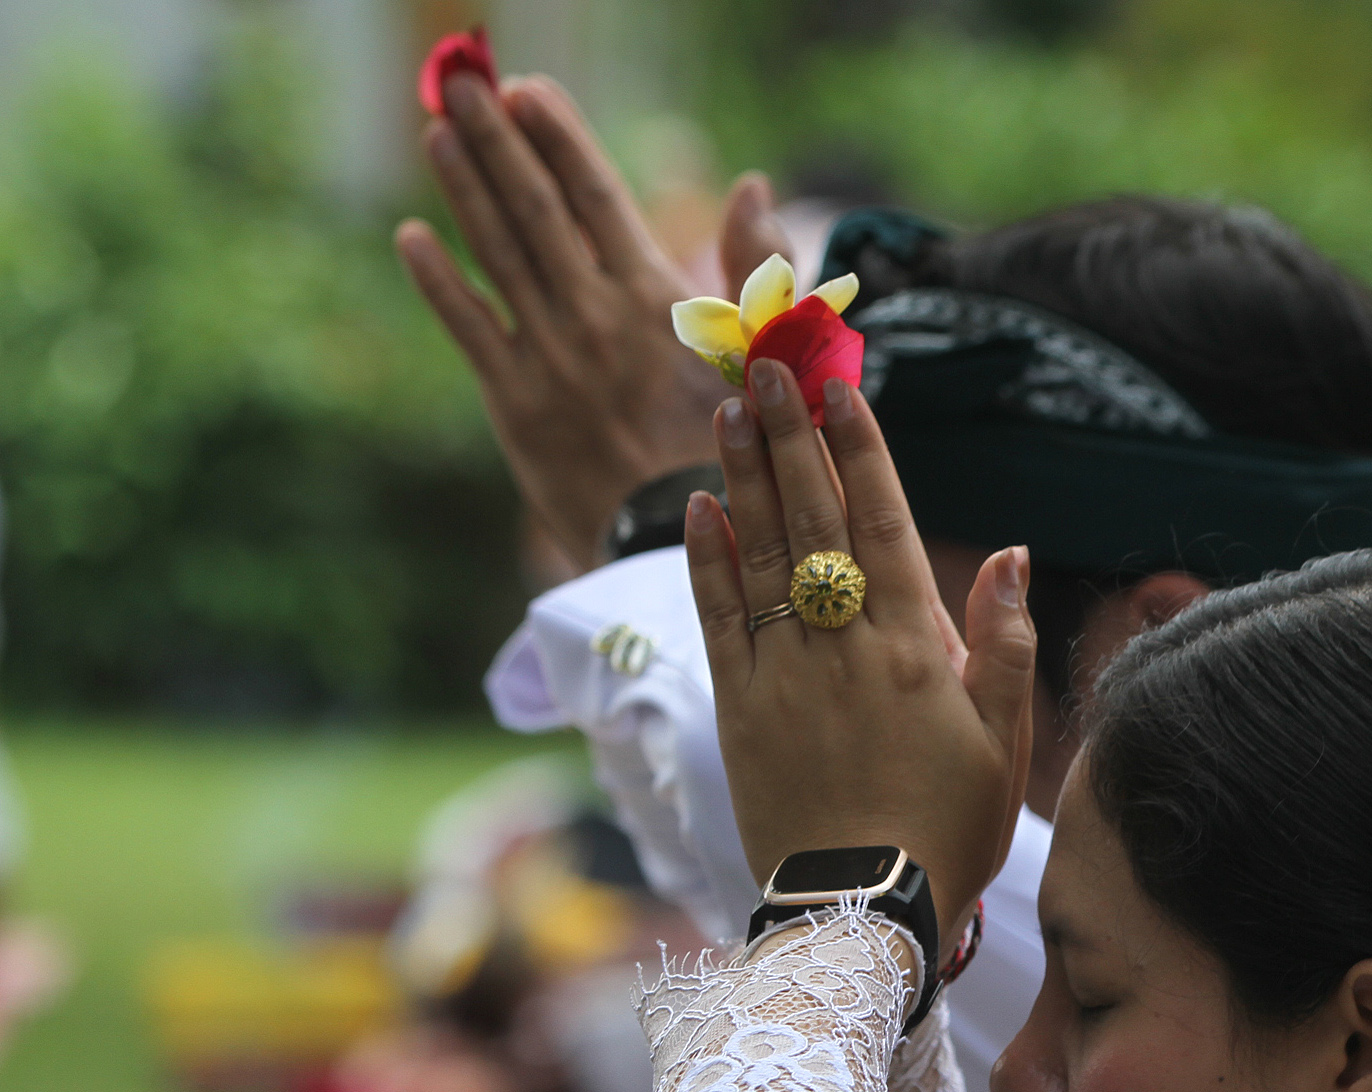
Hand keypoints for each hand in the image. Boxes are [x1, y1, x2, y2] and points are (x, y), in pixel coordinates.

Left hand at [395, 72, 793, 565]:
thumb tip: (751, 185)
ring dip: (464, 187)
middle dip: (497, 141)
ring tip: (438, 130)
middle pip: (535, 210)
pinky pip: (469, 328)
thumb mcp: (772, 351)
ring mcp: (550, 358)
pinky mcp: (516, 403)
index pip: (597, 197)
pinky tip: (411, 237)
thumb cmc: (740, 443)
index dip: (559, 139)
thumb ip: (758, 265)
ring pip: (497, 254)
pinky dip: (439, 280)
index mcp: (658, 298)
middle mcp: (596, 316)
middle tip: (462, 84)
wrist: (684, 539)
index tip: (528, 88)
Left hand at [684, 359, 1034, 933]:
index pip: (882, 524)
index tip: (841, 388)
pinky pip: (719, 619)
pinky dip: (709, 559)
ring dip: (744, 477)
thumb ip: (1004, 642)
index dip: (860, 450)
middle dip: (790, 437)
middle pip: (814, 520)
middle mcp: (844, 647)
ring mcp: (785, 675)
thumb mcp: (1003, 740)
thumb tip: (1008, 552)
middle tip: (768, 368)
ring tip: (730, 410)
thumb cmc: (949, 827)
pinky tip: (702, 507)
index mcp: (914, 648)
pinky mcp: (740, 710)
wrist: (864, 910)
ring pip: (761, 555)